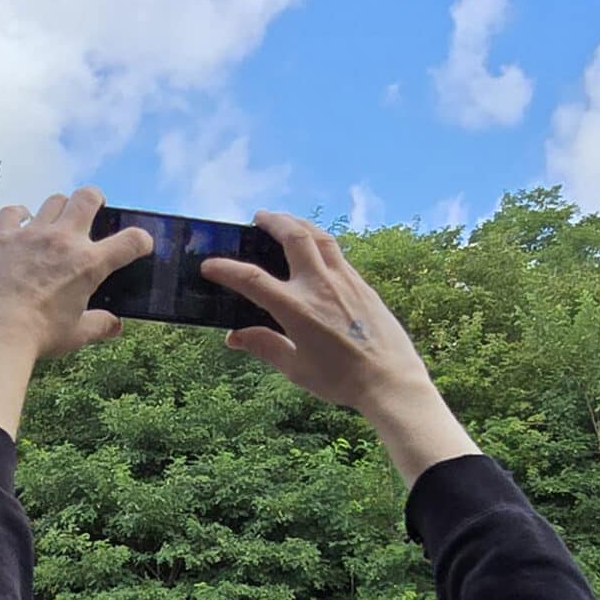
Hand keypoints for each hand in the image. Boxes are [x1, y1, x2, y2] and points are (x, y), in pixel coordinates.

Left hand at [0, 187, 151, 436]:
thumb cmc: (39, 336)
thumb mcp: (77, 334)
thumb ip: (100, 325)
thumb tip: (115, 325)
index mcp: (89, 265)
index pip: (131, 241)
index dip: (141, 240)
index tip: (139, 244)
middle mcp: (64, 241)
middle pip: (88, 197)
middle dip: (95, 199)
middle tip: (94, 208)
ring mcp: (32, 234)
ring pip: (54, 201)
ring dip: (60, 208)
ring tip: (56, 221)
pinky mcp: (3, 236)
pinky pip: (13, 211)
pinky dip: (19, 215)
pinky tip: (21, 223)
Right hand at [201, 211, 478, 483]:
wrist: (390, 380)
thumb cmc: (341, 380)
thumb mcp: (296, 368)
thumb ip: (264, 346)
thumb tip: (234, 337)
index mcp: (297, 309)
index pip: (252, 279)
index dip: (226, 269)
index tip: (210, 265)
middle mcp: (320, 286)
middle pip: (293, 236)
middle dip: (272, 221)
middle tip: (258, 218)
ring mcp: (344, 280)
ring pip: (319, 236)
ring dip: (298, 223)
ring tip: (285, 222)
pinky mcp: (362, 284)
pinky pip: (336, 252)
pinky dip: (319, 241)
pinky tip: (315, 248)